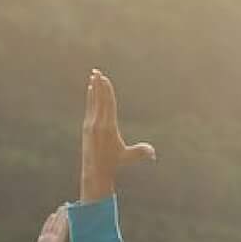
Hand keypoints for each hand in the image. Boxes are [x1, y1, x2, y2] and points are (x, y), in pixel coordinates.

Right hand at [29, 206, 69, 241]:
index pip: (63, 228)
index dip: (67, 219)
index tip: (72, 210)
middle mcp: (55, 240)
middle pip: (60, 224)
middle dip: (65, 214)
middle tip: (69, 203)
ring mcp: (49, 240)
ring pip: (54, 225)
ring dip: (58, 216)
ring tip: (63, 207)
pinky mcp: (43, 241)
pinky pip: (47, 228)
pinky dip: (49, 222)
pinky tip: (52, 216)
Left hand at [80, 69, 155, 203]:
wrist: (95, 170)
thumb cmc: (114, 163)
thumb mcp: (128, 157)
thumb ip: (141, 152)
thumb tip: (153, 153)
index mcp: (108, 127)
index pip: (108, 104)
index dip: (106, 91)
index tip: (104, 79)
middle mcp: (97, 123)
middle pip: (99, 99)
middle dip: (98, 85)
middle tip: (97, 71)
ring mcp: (90, 124)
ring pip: (93, 101)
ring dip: (93, 88)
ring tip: (93, 76)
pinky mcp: (86, 127)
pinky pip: (89, 107)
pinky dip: (90, 97)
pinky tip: (90, 90)